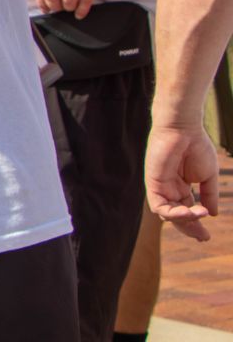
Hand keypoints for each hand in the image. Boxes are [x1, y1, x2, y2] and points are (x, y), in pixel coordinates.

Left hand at [146, 123, 219, 240]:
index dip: (195, 224)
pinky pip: (159, 206)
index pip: (187, 210)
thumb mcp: (208, 176)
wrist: (184, 129)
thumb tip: (212, 214)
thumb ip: (208, 195)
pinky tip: (191, 212)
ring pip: (167, 214)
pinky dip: (174, 213)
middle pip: (177, 215)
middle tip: (203, 237)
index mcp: (181, 187)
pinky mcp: (152, 183)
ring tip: (200, 218)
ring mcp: (160, 186)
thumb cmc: (196, 147)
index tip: (206, 236)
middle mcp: (169, 189)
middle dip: (190, 228)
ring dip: (184, 221)